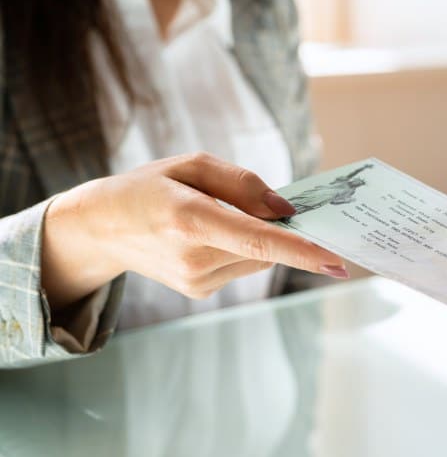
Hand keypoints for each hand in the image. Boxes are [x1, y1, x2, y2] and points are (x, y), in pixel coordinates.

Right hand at [42, 153, 347, 308]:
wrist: (99, 228)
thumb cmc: (148, 187)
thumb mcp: (190, 165)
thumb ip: (243, 183)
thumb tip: (285, 209)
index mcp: (189, 219)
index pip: (257, 240)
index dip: (301, 251)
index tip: (336, 261)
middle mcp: (193, 257)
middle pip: (266, 247)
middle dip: (282, 228)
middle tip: (274, 205)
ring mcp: (196, 281)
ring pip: (258, 257)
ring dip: (257, 236)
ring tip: (217, 215)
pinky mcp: (199, 291)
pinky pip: (242, 264)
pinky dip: (241, 247)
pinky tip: (209, 235)